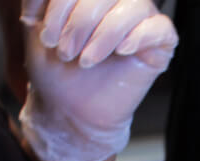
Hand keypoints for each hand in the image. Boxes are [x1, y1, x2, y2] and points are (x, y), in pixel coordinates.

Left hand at [19, 0, 177, 160]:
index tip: (45, 32)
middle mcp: (118, 2)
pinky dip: (140, 36)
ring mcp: (141, 23)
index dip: (61, 3)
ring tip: (87, 60)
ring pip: (136, 6)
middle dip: (81, 20)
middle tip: (66, 51)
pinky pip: (161, 28)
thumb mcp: (38, 25)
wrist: (72, 111)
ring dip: (106, 32)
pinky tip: (122, 52)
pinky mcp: (159, 47)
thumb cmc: (58, 70)